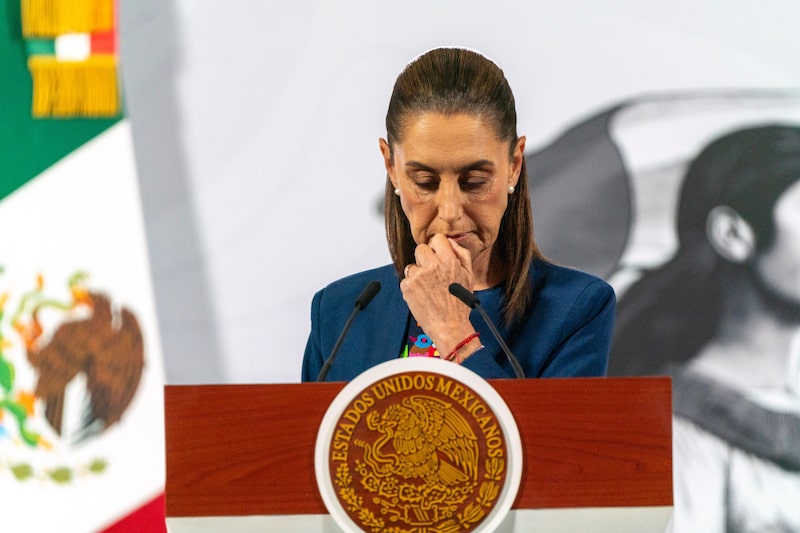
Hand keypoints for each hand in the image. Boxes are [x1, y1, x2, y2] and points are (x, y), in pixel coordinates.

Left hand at [400, 234, 478, 357]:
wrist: (449, 326)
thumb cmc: (459, 304)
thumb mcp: (468, 276)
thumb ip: (461, 254)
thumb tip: (450, 242)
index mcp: (449, 261)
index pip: (436, 239)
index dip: (436, 247)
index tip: (436, 255)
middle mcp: (432, 266)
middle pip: (421, 249)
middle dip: (425, 259)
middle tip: (431, 273)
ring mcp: (418, 276)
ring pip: (412, 265)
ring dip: (418, 274)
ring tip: (428, 289)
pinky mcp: (408, 286)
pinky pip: (406, 280)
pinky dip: (412, 287)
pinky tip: (422, 296)